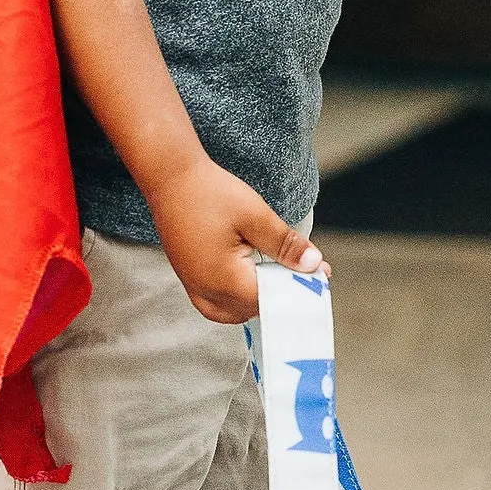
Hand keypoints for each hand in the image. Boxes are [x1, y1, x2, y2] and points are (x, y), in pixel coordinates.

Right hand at [145, 154, 326, 324]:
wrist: (169, 177)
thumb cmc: (210, 192)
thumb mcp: (256, 215)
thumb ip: (285, 245)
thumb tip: (313, 265)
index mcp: (225, 279)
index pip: (272, 300)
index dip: (299, 288)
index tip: (321, 275)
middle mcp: (206, 290)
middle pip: (254, 309)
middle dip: (281, 294)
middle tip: (305, 270)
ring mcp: (194, 287)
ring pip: (234, 312)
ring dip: (258, 300)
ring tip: (278, 275)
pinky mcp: (188, 278)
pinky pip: (216, 305)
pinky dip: (236, 301)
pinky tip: (250, 280)